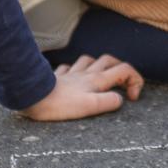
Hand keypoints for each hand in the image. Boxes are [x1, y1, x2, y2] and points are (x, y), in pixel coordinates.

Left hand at [21, 53, 144, 120]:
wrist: (32, 97)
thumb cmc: (59, 105)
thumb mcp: (89, 107)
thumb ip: (108, 102)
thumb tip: (120, 100)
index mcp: (96, 80)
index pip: (124, 70)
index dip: (135, 80)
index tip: (132, 98)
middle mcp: (85, 74)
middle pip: (109, 60)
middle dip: (120, 68)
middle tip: (123, 85)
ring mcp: (70, 74)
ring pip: (88, 61)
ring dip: (98, 66)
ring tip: (100, 78)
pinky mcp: (56, 78)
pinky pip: (68, 68)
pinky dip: (74, 70)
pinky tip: (72, 77)